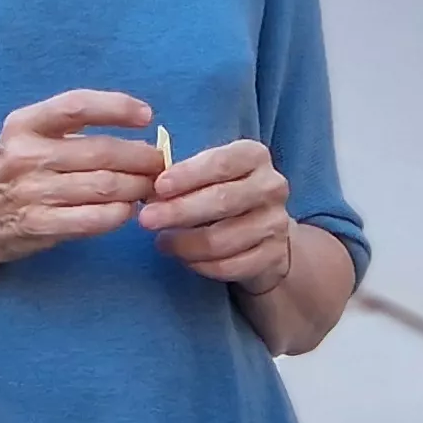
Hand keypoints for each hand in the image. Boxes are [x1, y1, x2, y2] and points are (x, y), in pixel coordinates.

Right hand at [0, 91, 163, 277]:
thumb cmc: (5, 176)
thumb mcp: (23, 140)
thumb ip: (69, 136)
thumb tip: (136, 137)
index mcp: (23, 125)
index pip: (77, 105)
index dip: (117, 107)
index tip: (146, 115)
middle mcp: (26, 155)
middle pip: (102, 151)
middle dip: (142, 158)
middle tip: (160, 165)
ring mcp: (31, 192)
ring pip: (105, 187)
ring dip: (137, 188)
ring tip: (149, 189)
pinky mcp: (37, 225)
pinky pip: (93, 219)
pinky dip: (118, 215)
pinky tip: (127, 211)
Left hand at [143, 138, 297, 296]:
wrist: (262, 229)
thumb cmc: (223, 191)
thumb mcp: (207, 173)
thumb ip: (183, 176)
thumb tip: (149, 190)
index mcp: (254, 156)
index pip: (221, 162)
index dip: (188, 175)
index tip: (158, 187)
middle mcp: (271, 186)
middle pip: (222, 201)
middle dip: (179, 211)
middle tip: (146, 219)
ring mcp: (275, 223)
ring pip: (222, 240)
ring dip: (185, 244)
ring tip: (162, 241)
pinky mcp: (273, 256)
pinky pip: (229, 266)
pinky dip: (200, 265)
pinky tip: (184, 258)